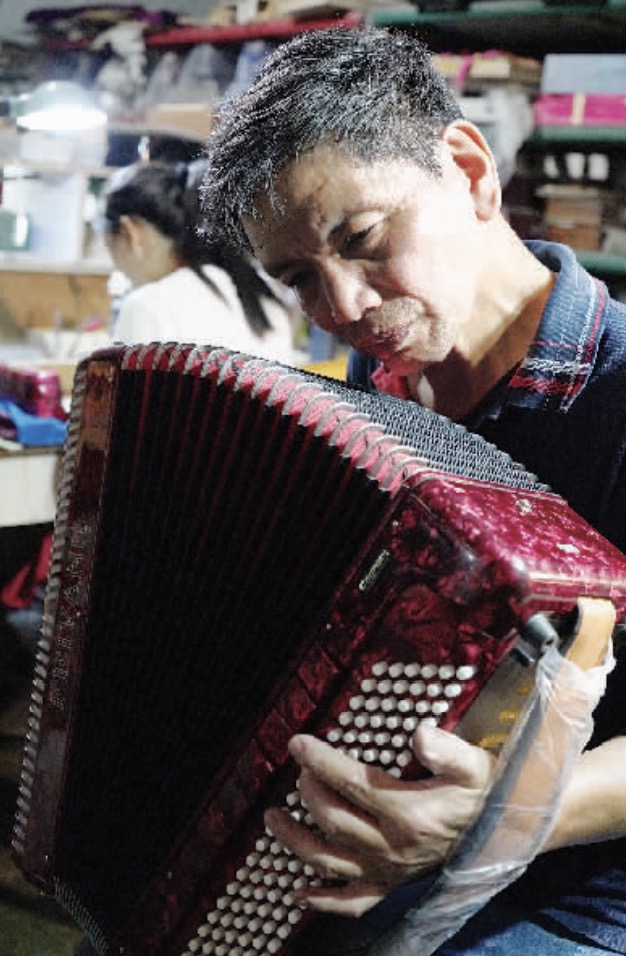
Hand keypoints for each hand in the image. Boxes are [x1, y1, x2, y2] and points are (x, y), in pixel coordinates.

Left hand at [264, 726, 494, 916]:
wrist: (505, 829)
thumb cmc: (483, 791)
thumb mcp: (472, 763)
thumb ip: (446, 749)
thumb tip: (418, 734)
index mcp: (409, 813)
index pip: (351, 782)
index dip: (320, 761)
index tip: (297, 743)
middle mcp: (393, 847)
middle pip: (335, 820)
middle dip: (309, 791)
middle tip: (300, 769)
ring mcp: (390, 870)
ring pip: (331, 862)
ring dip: (296, 841)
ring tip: (273, 819)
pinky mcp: (392, 885)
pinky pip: (352, 902)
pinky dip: (323, 901)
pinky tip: (298, 894)